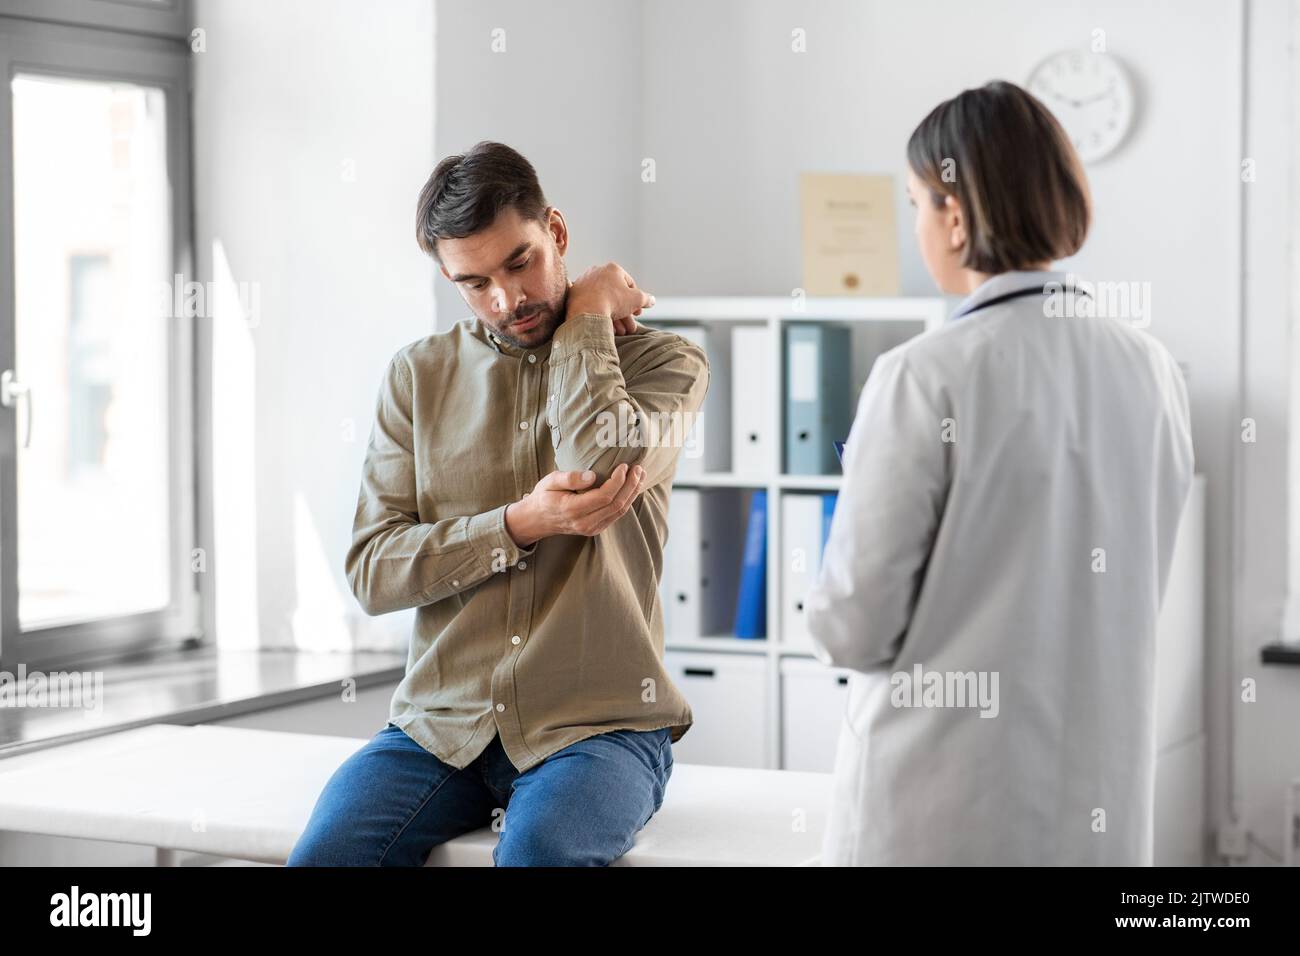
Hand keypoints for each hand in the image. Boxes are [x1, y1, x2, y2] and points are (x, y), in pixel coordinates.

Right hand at [504, 463, 645, 546]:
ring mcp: (591, 529)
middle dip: (631, 485)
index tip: (624, 465)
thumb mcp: (550, 481)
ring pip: (620, 512)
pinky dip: (627, 501)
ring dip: (632, 493)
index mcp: (572, 509)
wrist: (537, 520)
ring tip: (640, 476)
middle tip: (638, 468)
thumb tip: (592, 476)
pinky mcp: (596, 529)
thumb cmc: (544, 496)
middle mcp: (584, 523)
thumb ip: (569, 478)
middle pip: (616, 504)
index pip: (604, 496)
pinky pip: (616, 515)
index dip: (618, 481)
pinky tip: (631, 488)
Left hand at [565, 262, 654, 334]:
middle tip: (629, 326)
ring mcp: (584, 282)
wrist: (586, 310)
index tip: (637, 313)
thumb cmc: (613, 301)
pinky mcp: (574, 294)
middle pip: (615, 295)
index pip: (629, 284)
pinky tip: (605, 327)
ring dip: (613, 317)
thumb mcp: (636, 300)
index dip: (636, 300)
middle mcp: (597, 271)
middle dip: (624, 313)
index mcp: (612, 268)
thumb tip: (652, 300)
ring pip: (603, 301)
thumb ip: (646, 299)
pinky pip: (590, 305)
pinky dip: (598, 315)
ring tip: (619, 332)